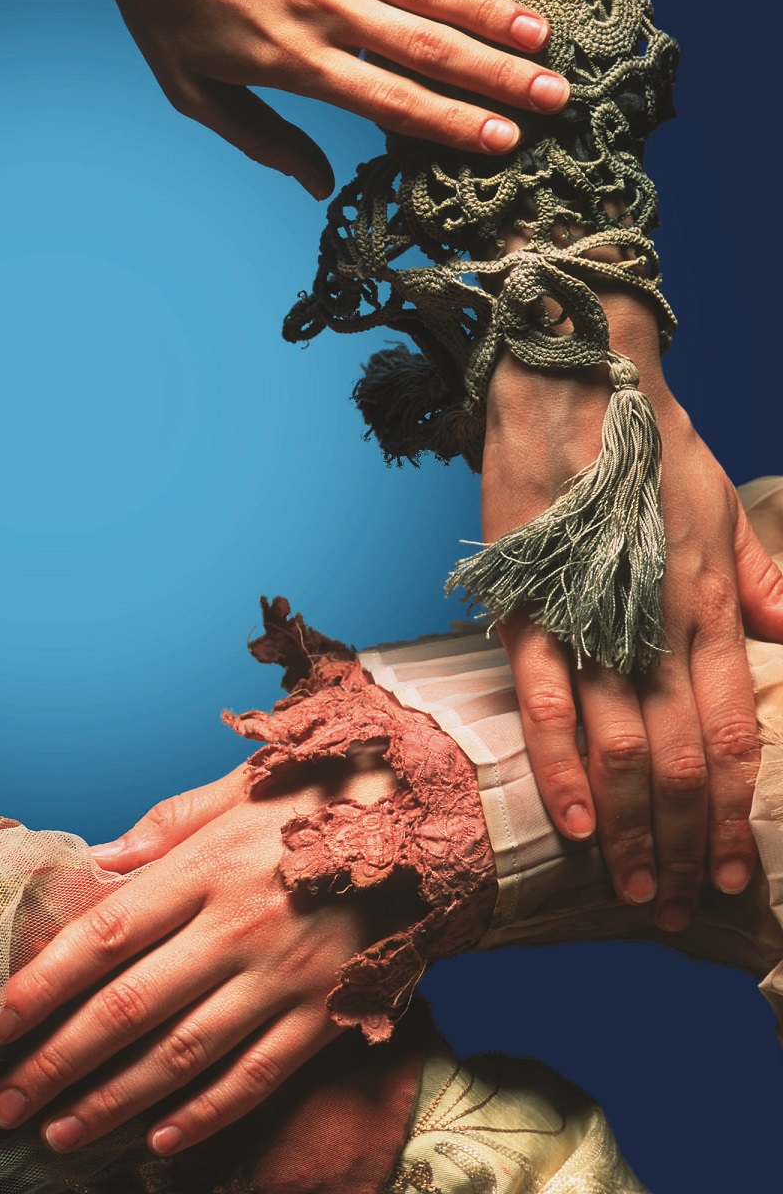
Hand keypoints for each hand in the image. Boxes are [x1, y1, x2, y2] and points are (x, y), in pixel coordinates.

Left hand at [0, 758, 405, 1158]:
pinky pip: (257, 1078)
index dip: (43, 984)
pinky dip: (205, 1117)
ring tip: (57, 1133)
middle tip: (3, 1101)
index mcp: (204, 868)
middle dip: (57, 1062)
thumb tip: (96, 863)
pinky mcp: (326, 1013)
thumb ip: (163, 828)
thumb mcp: (235, 792)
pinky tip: (157, 1143)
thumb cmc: (318, 797)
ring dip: (113, 1103)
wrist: (431, 820)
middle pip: (129, 1007)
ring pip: (183, 1056)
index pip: (103, 935)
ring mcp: (284, 978)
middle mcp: (237, 928)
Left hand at [43, 0, 568, 197]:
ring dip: (492, 14)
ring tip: (543, 37)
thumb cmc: (162, 7)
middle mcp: (322, 7)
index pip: (390, 101)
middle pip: (428, 49)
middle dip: (499, 77)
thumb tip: (318, 185)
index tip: (504, 140)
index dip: (452, 124)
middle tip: (556, 96)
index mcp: (291, 61)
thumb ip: (261, 139)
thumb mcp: (193, 91)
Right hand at [484, 293, 782, 928]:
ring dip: (630, 825)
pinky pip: (546, 699)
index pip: (735, 734)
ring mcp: (592, 619)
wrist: (575, 380)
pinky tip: (570, 819)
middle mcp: (659, 626)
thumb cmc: (649, 442)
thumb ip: (758, 580)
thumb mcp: (725, 505)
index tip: (735, 875)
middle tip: (678, 908)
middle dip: (684, 844)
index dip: (735, 814)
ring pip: (624, 745)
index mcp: (710, 606)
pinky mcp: (529, 605)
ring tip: (631, 887)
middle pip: (685, 760)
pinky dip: (561, 763)